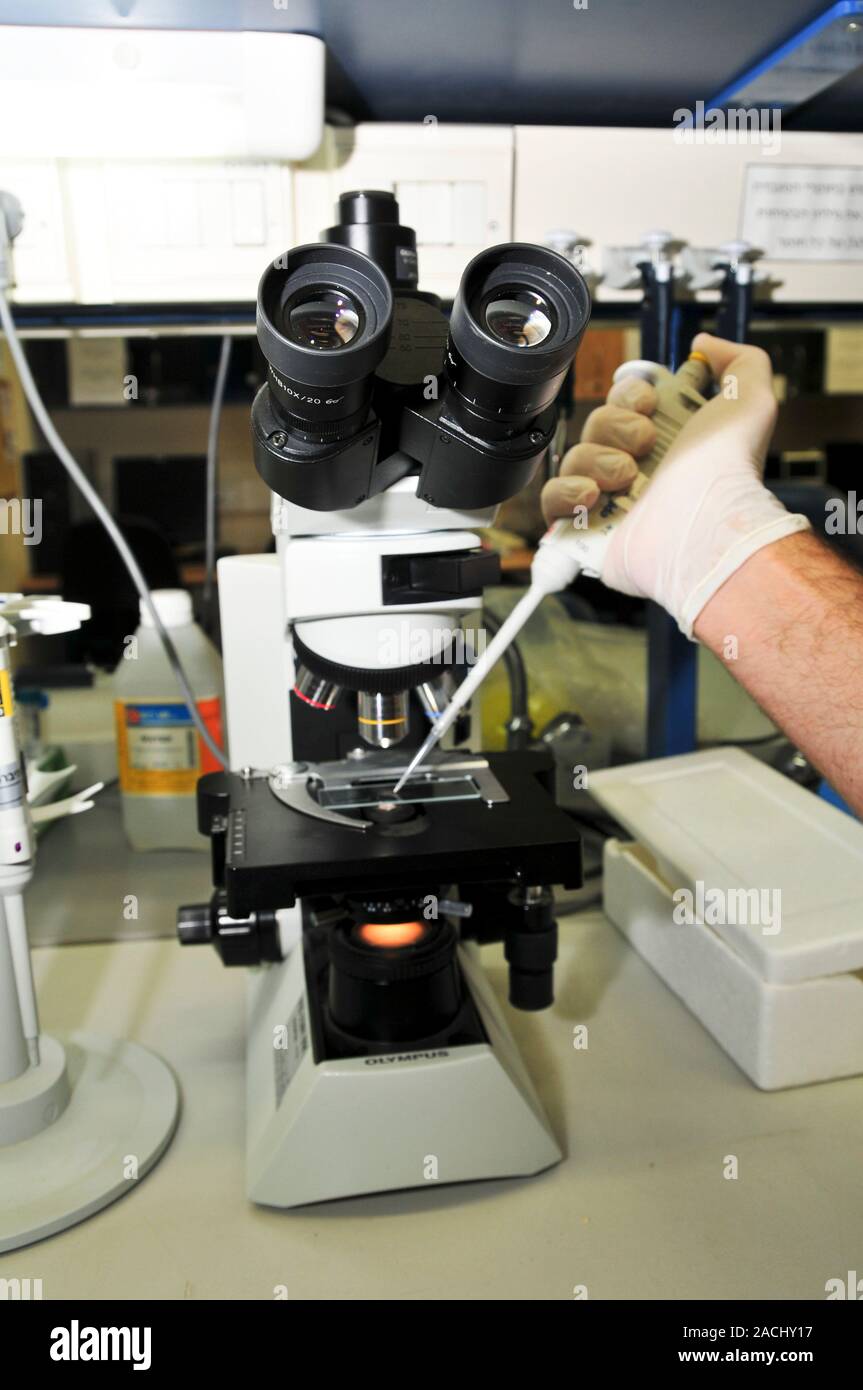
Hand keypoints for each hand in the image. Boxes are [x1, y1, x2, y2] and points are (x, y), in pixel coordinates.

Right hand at [541, 333, 809, 635]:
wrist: (705, 523)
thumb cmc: (728, 468)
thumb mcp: (750, 399)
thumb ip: (739, 360)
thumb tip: (705, 343)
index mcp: (665, 438)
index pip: (623, 400)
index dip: (628, 396)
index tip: (648, 405)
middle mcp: (636, 467)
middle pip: (595, 424)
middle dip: (615, 427)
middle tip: (644, 446)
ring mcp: (609, 499)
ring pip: (574, 456)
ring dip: (597, 459)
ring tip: (627, 477)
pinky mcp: (585, 530)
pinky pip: (551, 498)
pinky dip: (565, 491)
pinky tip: (592, 495)